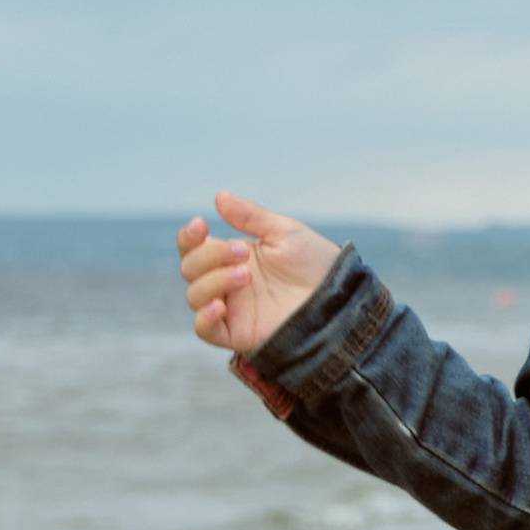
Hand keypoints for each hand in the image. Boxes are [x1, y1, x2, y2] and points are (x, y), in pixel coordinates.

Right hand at [178, 192, 340, 354]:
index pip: (194, 247)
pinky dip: (204, 317)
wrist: (340, 297)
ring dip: (213, 280)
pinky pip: (205, 330)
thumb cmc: (316, 264)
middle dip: (210, 255)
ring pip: (194, 296)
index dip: (189, 237)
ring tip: (246, 274)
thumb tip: (219, 196)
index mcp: (232, 257)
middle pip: (190, 269)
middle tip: (242, 252)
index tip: (201, 224)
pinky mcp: (238, 333)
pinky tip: (220, 305)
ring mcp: (231, 308)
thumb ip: (250, 216)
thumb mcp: (285, 233)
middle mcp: (226, 282)